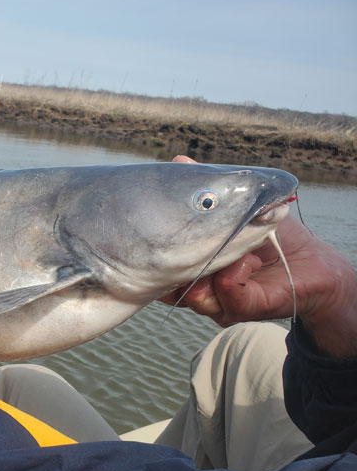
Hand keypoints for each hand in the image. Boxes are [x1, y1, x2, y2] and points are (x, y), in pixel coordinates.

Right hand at [161, 156, 356, 357]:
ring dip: (213, 265)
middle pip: (171, 287)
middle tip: (192, 234)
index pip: (161, 271)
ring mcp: (220, 304)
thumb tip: (180, 162)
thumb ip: (209, 190)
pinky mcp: (243, 308)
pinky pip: (227, 291)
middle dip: (179, 261)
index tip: (156, 228)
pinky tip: (249, 257)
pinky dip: (236, 270)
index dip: (156, 255)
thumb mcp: (237, 207)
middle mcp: (202, 291)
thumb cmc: (272, 236)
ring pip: (195, 294)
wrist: (313, 264)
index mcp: (193, 269)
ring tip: (236, 247)